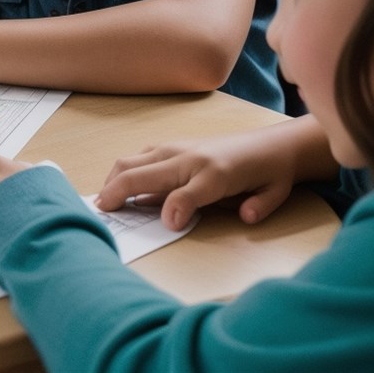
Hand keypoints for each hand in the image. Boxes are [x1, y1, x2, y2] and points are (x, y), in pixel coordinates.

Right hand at [95, 127, 301, 230]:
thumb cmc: (268, 174)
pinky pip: (137, 158)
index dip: (174, 213)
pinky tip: (119, 188)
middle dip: (116, 192)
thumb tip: (245, 216)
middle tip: (100, 212)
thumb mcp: (272, 192)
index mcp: (215, 172)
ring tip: (105, 202)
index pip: (186, 194)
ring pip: (131, 161)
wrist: (269, 146)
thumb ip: (258, 206)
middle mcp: (188, 157)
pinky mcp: (169, 146)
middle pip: (141, 172)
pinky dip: (122, 173)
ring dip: (113, 181)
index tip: (168, 226)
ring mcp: (174, 148)